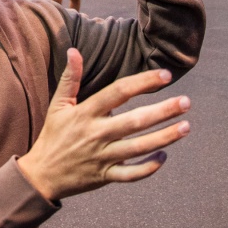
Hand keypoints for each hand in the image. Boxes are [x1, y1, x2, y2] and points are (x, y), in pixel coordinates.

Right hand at [17, 50, 190, 202]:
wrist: (41, 175)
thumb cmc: (53, 135)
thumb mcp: (58, 105)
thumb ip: (70, 78)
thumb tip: (74, 51)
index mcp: (86, 113)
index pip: (118, 93)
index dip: (142, 83)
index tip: (164, 76)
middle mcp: (96, 134)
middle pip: (134, 121)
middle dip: (163, 111)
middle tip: (186, 102)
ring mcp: (102, 157)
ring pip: (138, 148)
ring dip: (165, 138)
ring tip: (186, 127)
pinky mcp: (105, 176)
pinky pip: (131, 175)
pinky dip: (148, 168)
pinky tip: (164, 156)